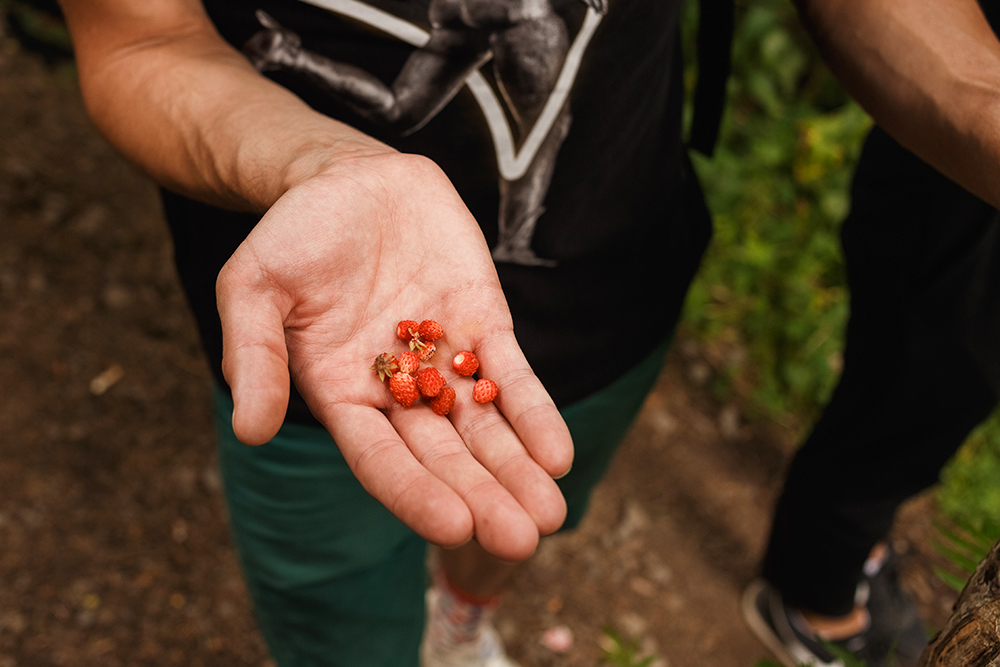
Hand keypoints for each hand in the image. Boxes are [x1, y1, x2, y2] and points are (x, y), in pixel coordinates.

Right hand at [215, 151, 571, 561]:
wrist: (349, 181)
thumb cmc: (292, 237)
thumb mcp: (253, 287)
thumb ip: (253, 355)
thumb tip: (251, 430)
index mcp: (343, 396)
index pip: (381, 459)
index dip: (416, 493)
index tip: (456, 526)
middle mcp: (399, 392)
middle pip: (444, 457)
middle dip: (484, 498)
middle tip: (523, 539)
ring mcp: (445, 361)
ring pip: (486, 428)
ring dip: (518, 470)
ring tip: (551, 515)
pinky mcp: (484, 325)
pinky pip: (511, 376)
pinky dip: (534, 413)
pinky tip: (559, 455)